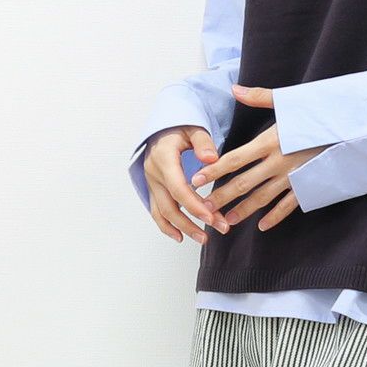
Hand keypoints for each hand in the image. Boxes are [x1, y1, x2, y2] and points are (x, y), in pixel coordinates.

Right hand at [144, 125, 230, 244]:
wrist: (163, 127)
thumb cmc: (180, 127)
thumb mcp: (193, 127)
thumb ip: (203, 142)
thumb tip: (211, 159)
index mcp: (164, 158)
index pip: (178, 188)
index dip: (194, 205)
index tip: (211, 218)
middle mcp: (154, 173)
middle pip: (170, 205)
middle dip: (191, 222)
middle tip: (213, 232)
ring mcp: (152, 182)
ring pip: (162, 212)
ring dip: (182, 228)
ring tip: (202, 238)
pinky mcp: (154, 188)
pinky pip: (157, 211)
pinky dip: (167, 226)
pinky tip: (180, 236)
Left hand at [190, 84, 332, 231]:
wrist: (351, 130)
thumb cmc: (319, 113)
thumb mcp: (289, 102)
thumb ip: (259, 97)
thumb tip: (234, 88)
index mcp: (270, 141)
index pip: (234, 159)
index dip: (213, 171)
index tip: (195, 180)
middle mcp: (278, 162)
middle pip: (242, 183)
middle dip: (221, 197)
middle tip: (202, 208)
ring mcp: (292, 176)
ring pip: (261, 198)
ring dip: (242, 210)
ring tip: (225, 221)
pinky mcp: (307, 185)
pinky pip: (287, 205)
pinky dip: (274, 217)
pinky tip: (262, 226)